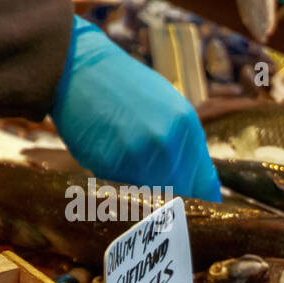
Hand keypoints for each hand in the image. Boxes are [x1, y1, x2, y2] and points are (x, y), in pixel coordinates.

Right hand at [50, 18, 220, 200]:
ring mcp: (140, 153)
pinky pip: (121, 191)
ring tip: (131, 190)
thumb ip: (183, 147)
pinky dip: (117, 191)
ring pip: (150, 199)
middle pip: (179, 198)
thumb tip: (196, 188)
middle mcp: (170, 143)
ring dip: (142, 202)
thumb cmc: (124, 88)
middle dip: (169, 207)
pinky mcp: (109, 162)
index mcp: (189, 129)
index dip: (200, 206)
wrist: (77, 66)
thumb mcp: (168, 109)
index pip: (206, 187)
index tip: (190, 215)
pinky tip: (110, 175)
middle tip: (156, 209)